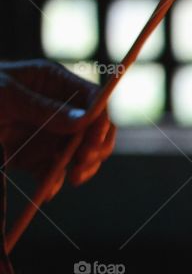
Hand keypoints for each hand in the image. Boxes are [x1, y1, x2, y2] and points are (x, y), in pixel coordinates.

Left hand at [0, 60, 115, 200]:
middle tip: (80, 168)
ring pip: (81, 155)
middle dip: (94, 151)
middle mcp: (59, 109)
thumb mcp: (6, 95)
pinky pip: (56, 171)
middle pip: (95, 132)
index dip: (101, 123)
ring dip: (79, 170)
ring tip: (68, 180)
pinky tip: (45, 190)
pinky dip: (54, 182)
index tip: (91, 144)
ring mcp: (50, 133)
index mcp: (55, 83)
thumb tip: (86, 121)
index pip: (95, 101)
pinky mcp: (37, 156)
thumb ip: (45, 108)